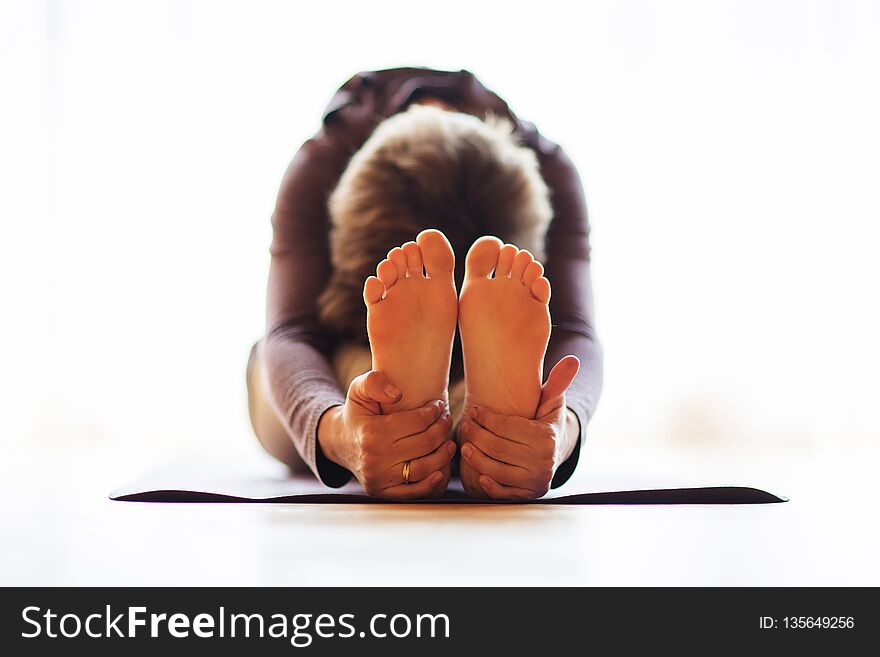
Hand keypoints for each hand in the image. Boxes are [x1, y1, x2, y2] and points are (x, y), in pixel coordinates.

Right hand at [317, 370, 455, 498]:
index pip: (416, 422)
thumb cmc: (357, 414)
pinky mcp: (381, 492)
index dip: (433, 412)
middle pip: (423, 444)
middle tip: (447, 420)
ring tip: (449, 442)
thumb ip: (374, 382)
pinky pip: (412, 492)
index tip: (439, 405)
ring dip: (442, 455)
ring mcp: (378, 478)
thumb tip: (397, 394)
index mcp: (371, 432)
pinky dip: (430, 483)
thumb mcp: (359, 390)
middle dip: (441, 429)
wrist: (340, 442)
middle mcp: (374, 458)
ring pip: (422, 469)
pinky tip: (440, 470)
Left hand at [458, 356, 580, 499]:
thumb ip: (558, 382)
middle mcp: (542, 461)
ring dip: (476, 458)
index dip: (488, 418)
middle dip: (477, 435)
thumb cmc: (546, 423)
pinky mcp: (527, 495)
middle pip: (499, 448)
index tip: (475, 410)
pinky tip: (478, 473)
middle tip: (464, 426)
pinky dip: (490, 485)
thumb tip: (573, 360)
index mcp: (546, 437)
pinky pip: (504, 492)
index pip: (509, 427)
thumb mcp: (552, 403)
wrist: (555, 454)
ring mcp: (535, 480)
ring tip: (464, 445)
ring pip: (497, 469)